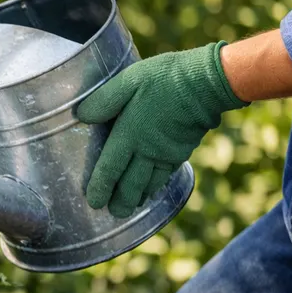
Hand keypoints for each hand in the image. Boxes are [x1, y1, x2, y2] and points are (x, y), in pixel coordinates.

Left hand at [78, 42, 247, 217]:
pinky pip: (166, 175)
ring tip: (131, 205)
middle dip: (121, 202)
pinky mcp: (184, 150)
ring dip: (139, 196)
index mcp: (129, 135)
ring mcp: (168, 153)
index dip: (100, 188)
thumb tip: (81, 116)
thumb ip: (103, 100)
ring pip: (150, 183)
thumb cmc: (166, 78)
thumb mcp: (128, 81)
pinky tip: (154, 187)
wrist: (210, 81)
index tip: (93, 202)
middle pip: (131, 185)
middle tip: (113, 214)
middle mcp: (147, 150)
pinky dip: (157, 185)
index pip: (109, 170)